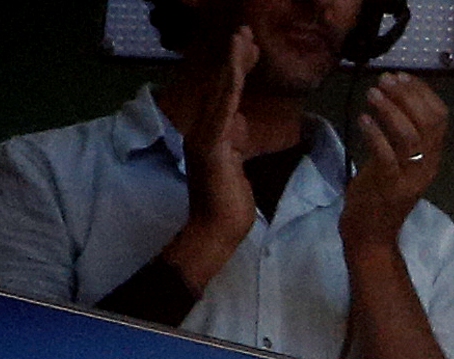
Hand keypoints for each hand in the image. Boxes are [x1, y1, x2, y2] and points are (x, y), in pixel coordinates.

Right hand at [165, 26, 259, 292]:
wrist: (216, 230)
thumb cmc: (229, 204)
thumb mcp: (236, 165)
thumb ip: (236, 141)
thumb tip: (240, 122)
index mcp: (212, 133)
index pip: (226, 94)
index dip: (236, 69)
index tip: (249, 48)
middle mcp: (204, 130)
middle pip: (221, 86)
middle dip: (235, 58)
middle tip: (246, 32)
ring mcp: (205, 137)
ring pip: (221, 93)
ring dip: (232, 64)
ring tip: (242, 39)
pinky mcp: (211, 148)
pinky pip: (223, 112)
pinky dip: (230, 89)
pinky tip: (237, 70)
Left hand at [340, 73, 447, 256]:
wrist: (371, 235)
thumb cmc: (379, 194)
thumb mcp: (396, 161)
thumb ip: (400, 136)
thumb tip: (394, 97)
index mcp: (432, 158)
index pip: (440, 118)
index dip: (423, 92)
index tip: (401, 76)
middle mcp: (427, 166)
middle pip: (428, 123)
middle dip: (407, 96)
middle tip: (384, 81)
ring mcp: (410, 178)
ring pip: (410, 137)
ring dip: (390, 111)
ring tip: (372, 94)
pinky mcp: (390, 187)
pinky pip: (386, 155)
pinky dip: (374, 133)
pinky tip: (362, 119)